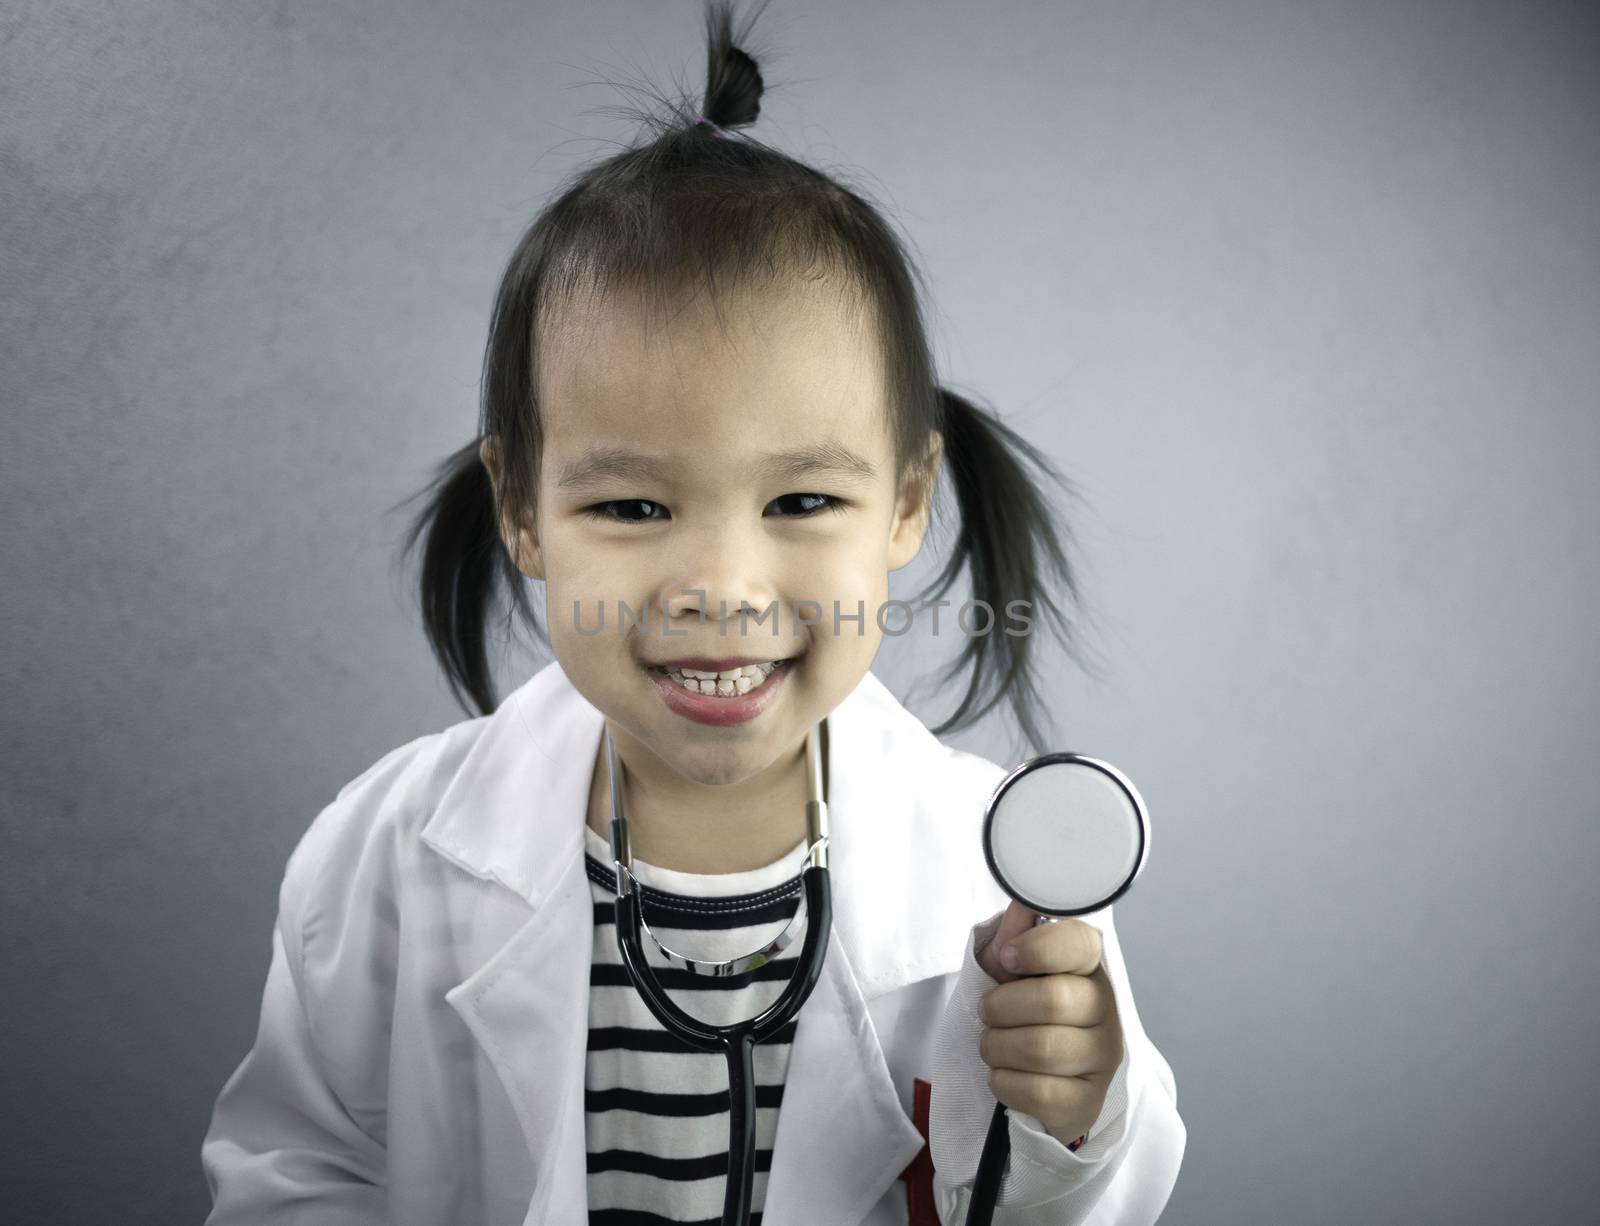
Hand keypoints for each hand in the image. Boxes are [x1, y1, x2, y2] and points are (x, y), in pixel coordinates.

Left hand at [973, 899, 1124, 1147]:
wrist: (1040, 1078)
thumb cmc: (1023, 1012)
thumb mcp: (1011, 970)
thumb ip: (1014, 937)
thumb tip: (1022, 904)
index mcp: (1090, 967)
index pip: (1079, 943)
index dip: (1038, 948)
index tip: (1007, 958)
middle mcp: (1107, 1010)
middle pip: (1052, 999)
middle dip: (1001, 1006)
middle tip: (989, 1012)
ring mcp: (1103, 1059)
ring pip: (1040, 1049)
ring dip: (997, 1046)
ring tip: (994, 1044)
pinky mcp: (1087, 1102)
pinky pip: (1036, 1092)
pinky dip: (1004, 1082)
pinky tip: (1007, 1075)